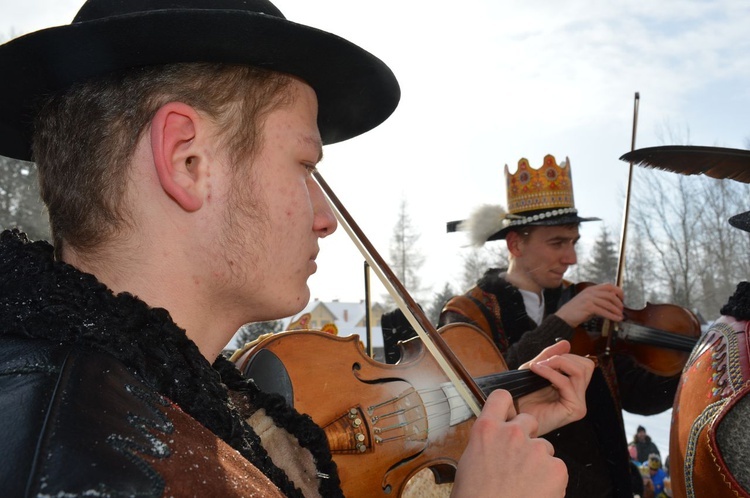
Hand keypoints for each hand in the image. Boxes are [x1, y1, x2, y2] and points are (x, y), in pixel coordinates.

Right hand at [451, 390, 567, 497]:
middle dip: (527, 437)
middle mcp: (512, 433)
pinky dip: (551, 480)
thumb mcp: (470, 461)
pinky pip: (557, 467)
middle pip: (529, 421)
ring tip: (526, 484)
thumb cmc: (475, 497)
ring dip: (539, 462)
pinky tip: (536, 492)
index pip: (501, 397)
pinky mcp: (556, 468)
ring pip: (545, 447)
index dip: (507, 406)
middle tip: (518, 462)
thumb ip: (487, 442)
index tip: (509, 414)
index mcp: (487, 429)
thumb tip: (496, 440)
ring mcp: (536, 449)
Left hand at [515, 340, 593, 434]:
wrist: (512, 414)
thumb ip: (550, 356)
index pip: (583, 364)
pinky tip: (536, 371)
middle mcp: (579, 396)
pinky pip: (567, 382)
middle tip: (542, 363)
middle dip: (563, 358)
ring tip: (538, 367)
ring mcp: (579, 404)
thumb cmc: (522, 395)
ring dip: (556, 363)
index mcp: (573, 387)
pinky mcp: (574, 410)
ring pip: (580, 371)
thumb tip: (567, 342)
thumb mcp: (536, 369)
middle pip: (586, 366)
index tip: (544, 359)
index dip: (565, 356)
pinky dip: (550, 373)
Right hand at [555, 282, 623, 326]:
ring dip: (616, 310)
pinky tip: (615, 319)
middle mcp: (590, 292)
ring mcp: (589, 299)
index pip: (608, 286)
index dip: (618, 291)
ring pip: (608, 303)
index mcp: (591, 289)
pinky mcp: (588, 307)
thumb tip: (613, 305)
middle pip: (610, 294)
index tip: (622, 298)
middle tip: (622, 309)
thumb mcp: (589, 302)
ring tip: (620, 316)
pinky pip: (603, 311)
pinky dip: (611, 315)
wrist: (564, 316)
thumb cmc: (576, 311)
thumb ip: (599, 301)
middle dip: (619, 302)